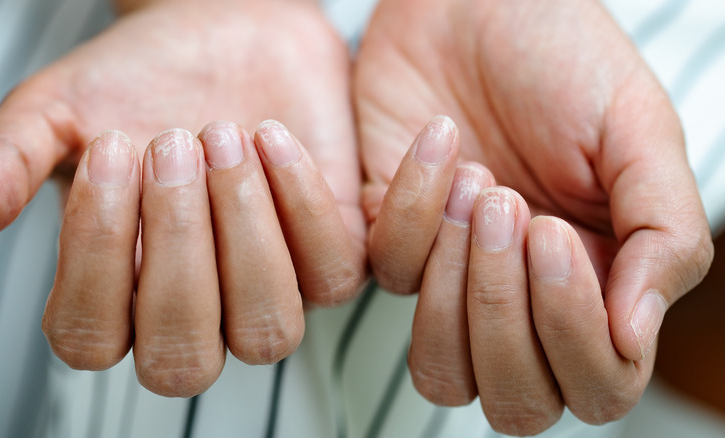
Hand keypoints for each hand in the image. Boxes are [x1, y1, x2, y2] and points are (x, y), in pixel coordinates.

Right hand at [0, 0, 364, 395]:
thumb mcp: (60, 110)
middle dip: (177, 250)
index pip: (92, 339)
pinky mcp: (329, 256)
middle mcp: (196, 310)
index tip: (110, 151)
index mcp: (119, 293)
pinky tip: (270, 136)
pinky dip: (301, 203)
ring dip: (243, 234)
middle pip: (182, 359)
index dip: (96, 257)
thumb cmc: (144, 80)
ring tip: (222, 135)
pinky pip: (333, 275)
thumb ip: (7, 163)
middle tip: (171, 144)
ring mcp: (268, 290)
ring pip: (267, 331)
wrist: (228, 32)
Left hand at [355, 0, 712, 433]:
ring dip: (456, 288)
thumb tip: (635, 339)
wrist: (474, 3)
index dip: (573, 334)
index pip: (596, 384)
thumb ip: (663, 237)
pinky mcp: (389, 242)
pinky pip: (388, 274)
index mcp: (598, 286)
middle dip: (507, 313)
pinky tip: (439, 142)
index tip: (554, 233)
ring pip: (441, 372)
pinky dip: (411, 208)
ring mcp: (451, 280)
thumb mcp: (638, 133)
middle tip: (514, 210)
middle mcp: (524, 301)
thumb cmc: (563, 60)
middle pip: (514, 400)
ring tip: (479, 185)